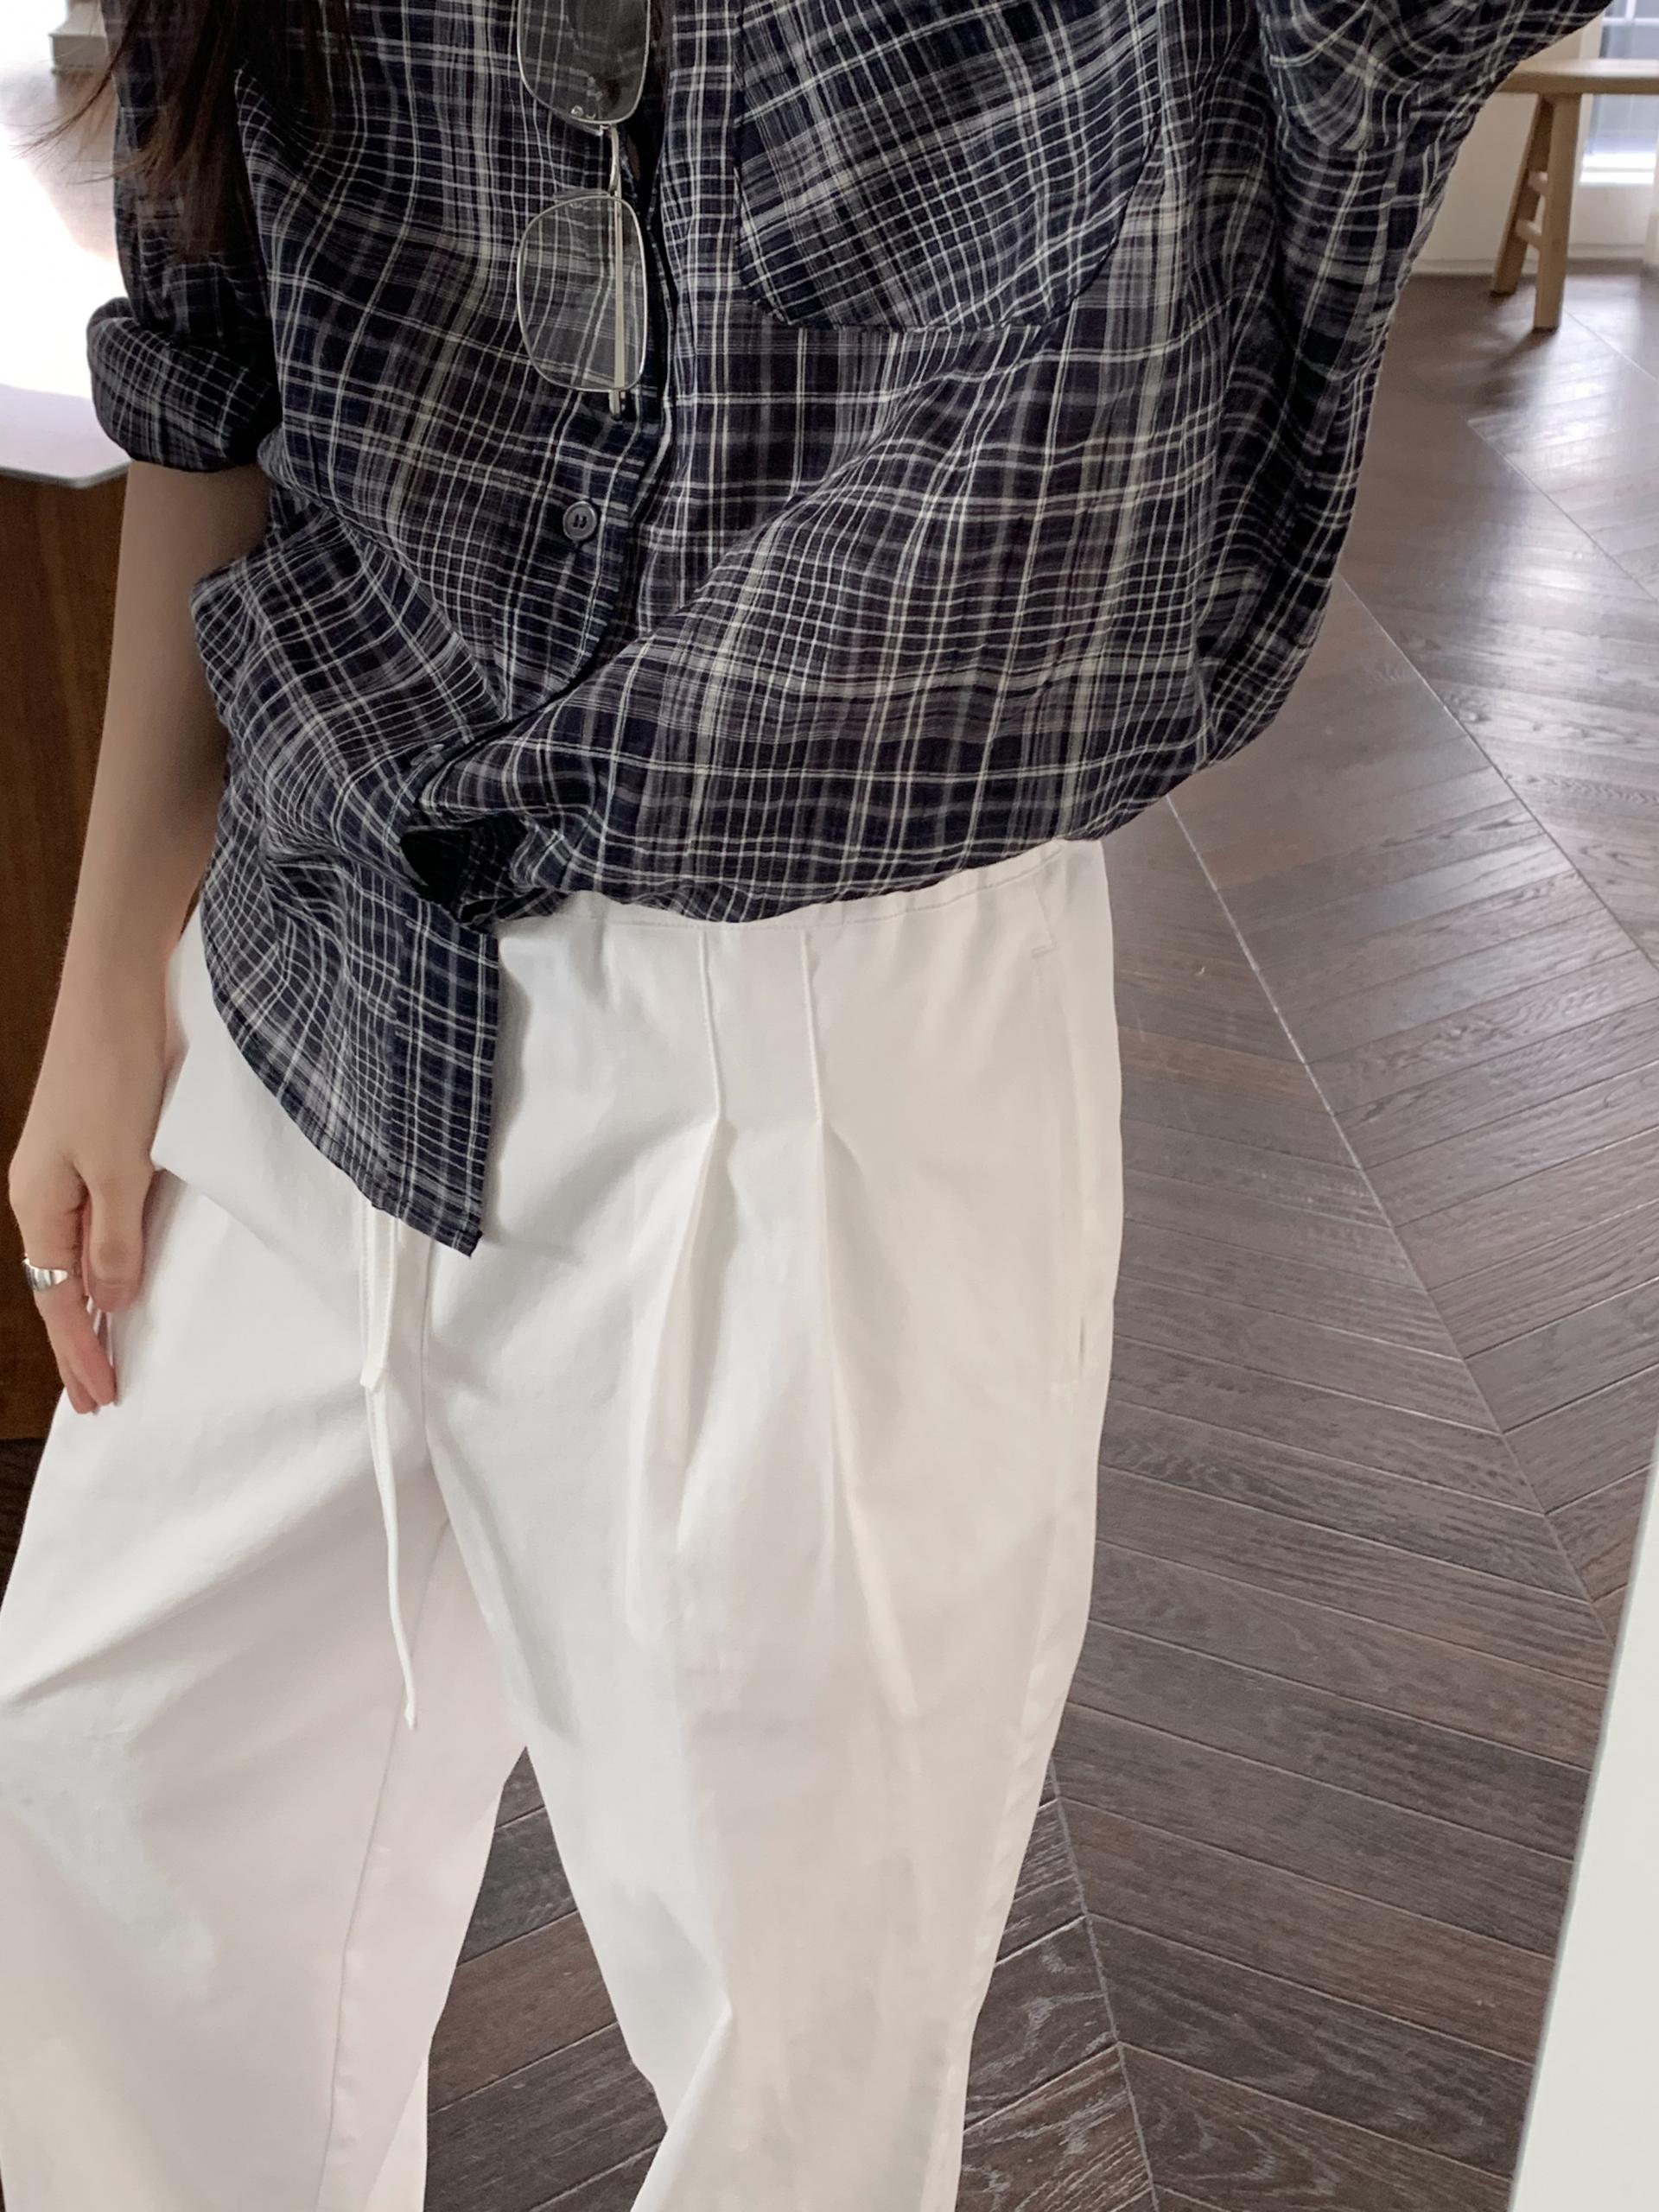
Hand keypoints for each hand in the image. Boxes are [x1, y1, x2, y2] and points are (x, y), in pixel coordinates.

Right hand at [8, 955, 171, 1413]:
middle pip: (57, 1287)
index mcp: (39, 1204)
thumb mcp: (122, 1168)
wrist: (119, 990)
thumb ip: (117, 1240)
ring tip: (108, 1356)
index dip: (81, 1356)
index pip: (58, 1302)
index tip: (103, 1402)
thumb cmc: (115, 1072)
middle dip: (78, 1346)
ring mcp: (65, 1169)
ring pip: (74, 1258)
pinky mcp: (94, 1147)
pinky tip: (121, 1280)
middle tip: (102, 1399)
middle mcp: (43, 1192)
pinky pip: (93, 1227)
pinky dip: (106, 1265)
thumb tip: (110, 1304)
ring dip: (92, 1309)